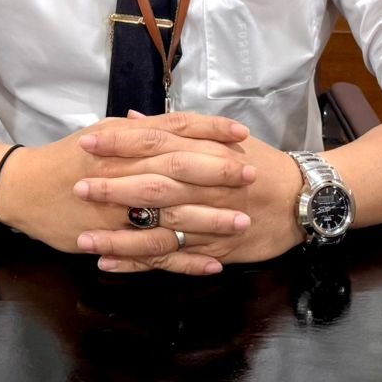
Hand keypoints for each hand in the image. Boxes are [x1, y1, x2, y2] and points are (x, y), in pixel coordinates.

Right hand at [0, 111, 253, 264]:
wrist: (23, 190)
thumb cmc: (68, 158)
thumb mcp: (103, 133)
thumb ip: (143, 130)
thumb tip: (181, 124)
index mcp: (123, 145)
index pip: (173, 133)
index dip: (209, 133)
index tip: (241, 135)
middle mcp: (123, 175)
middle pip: (177, 171)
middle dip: (217, 173)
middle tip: (252, 175)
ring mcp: (118, 212)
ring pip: (170, 216)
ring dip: (208, 220)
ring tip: (242, 223)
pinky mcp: (112, 240)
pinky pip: (154, 255)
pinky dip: (184, 261)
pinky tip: (214, 263)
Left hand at [74, 124, 305, 273]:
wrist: (304, 199)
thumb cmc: (260, 165)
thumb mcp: (222, 138)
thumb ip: (175, 129)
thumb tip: (131, 117)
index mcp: (204, 154)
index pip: (157, 143)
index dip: (122, 143)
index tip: (88, 142)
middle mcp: (205, 188)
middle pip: (154, 186)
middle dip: (114, 188)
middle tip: (77, 187)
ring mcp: (209, 222)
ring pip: (159, 230)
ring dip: (119, 237)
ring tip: (82, 239)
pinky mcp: (214, 251)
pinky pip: (173, 258)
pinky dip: (140, 263)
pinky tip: (109, 264)